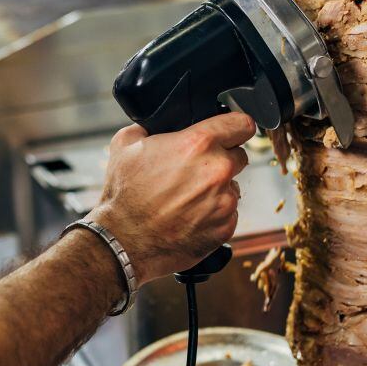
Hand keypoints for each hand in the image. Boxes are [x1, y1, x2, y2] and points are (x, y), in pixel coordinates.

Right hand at [90, 112, 254, 283]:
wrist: (124, 241)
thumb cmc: (124, 195)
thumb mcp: (125, 146)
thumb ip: (148, 128)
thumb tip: (153, 125)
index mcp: (199, 144)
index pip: (242, 124)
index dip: (236, 126)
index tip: (233, 131)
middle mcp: (218, 171)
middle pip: (239, 156)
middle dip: (222, 160)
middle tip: (196, 170)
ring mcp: (225, 201)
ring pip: (232, 187)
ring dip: (217, 189)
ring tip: (187, 198)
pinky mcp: (226, 227)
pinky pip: (229, 213)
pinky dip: (214, 214)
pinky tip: (191, 216)